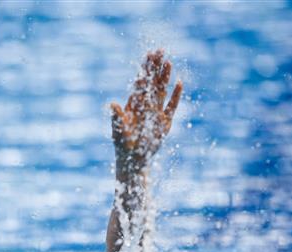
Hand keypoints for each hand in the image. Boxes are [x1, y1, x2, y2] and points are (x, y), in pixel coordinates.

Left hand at [111, 50, 182, 173]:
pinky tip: (179, 83)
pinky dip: (176, 96)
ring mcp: (156, 113)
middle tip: (160, 50)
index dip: (145, 68)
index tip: (149, 54)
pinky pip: (172, 106)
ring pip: (162, 91)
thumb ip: (117, 117)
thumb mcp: (119, 131)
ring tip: (168, 61)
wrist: (133, 160)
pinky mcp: (165, 122)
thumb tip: (111, 104)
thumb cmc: (123, 145)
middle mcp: (145, 106)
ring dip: (165, 77)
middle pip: (152, 82)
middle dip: (156, 67)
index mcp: (134, 105)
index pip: (141, 82)